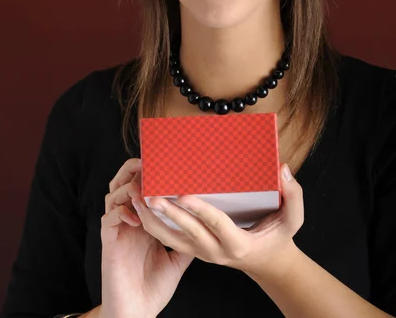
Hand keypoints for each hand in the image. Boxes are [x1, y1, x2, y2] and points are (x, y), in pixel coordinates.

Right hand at [100, 158, 193, 317]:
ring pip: (113, 195)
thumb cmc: (154, 287)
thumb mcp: (178, 258)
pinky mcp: (109, 242)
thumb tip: (206, 223)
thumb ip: (187, 238)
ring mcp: (118, 230)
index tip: (165, 163)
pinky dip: (121, 210)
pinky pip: (109, 217)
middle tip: (146, 163)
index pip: (142, 187)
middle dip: (132, 170)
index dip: (149, 173)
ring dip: (128, 187)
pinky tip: (136, 215)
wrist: (136, 312)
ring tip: (143, 186)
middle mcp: (129, 221)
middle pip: (123, 184)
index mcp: (143, 221)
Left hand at [131, 163, 302, 281]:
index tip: (183, 195)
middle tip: (150, 195)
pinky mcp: (193, 250)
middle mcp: (215, 251)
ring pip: (171, 239)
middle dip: (167, 213)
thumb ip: (294, 196)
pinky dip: (154, 224)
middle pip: (187, 233)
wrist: (266, 262)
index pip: (217, 225)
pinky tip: (141, 206)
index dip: (200, 210)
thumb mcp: (292, 220)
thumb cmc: (278, 237)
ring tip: (137, 198)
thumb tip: (283, 170)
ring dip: (153, 220)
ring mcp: (201, 253)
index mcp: (238, 243)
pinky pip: (168, 239)